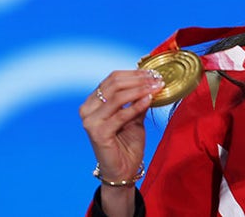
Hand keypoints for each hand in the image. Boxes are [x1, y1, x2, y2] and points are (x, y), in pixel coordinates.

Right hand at [80, 69, 163, 185]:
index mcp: (93, 102)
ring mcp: (90, 121)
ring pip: (117, 97)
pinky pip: (121, 115)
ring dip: (140, 90)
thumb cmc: (126, 142)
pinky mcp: (97, 133)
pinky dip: (136, 106)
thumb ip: (138, 99)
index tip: (153, 73)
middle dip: (139, 80)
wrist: (123, 169)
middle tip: (157, 79)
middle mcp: (87, 109)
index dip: (134, 74)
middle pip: (114, 84)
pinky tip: (149, 100)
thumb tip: (152, 81)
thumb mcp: (134, 116)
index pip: (112, 78)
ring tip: (156, 88)